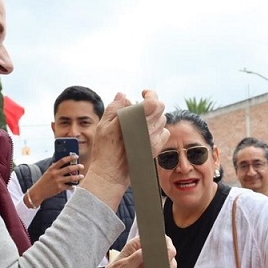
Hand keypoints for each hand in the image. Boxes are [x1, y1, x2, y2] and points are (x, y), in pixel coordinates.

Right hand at [25, 154, 83, 206]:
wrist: (38, 191)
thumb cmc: (44, 181)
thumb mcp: (48, 172)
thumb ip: (55, 168)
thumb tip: (63, 163)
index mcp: (52, 168)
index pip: (62, 160)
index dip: (70, 157)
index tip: (76, 156)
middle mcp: (55, 174)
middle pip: (69, 168)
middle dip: (77, 167)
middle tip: (82, 166)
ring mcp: (58, 181)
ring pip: (71, 178)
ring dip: (77, 177)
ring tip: (82, 176)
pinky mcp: (59, 188)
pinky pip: (69, 186)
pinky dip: (72, 187)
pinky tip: (74, 186)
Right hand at [81, 90, 168, 209]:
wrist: (111, 174)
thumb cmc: (105, 150)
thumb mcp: (103, 125)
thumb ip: (115, 107)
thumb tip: (123, 95)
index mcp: (135, 121)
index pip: (153, 102)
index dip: (150, 94)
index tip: (143, 93)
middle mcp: (148, 130)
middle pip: (160, 109)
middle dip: (151, 105)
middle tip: (140, 107)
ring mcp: (154, 140)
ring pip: (162, 120)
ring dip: (153, 117)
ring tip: (140, 122)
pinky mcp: (156, 148)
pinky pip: (164, 133)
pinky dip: (157, 130)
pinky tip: (146, 132)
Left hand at [86, 235, 176, 267]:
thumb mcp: (124, 265)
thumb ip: (138, 257)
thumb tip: (152, 250)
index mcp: (138, 245)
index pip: (156, 238)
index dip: (165, 243)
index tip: (168, 252)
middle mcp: (145, 253)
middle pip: (165, 249)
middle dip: (169, 256)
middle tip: (166, 266)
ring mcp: (149, 263)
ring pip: (167, 261)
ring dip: (169, 266)